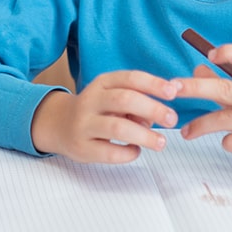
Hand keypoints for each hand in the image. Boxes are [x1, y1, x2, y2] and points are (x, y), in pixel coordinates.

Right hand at [31, 70, 179, 162]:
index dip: (153, 84)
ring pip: (118, 128)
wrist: (58, 125)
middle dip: (153, 109)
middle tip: (172, 119)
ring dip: (145, 136)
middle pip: (125, 100)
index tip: (174, 92)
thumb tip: (160, 115)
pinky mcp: (82, 148)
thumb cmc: (96, 110)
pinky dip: (129, 152)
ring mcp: (83, 125)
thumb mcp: (111, 96)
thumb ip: (135, 101)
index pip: (130, 78)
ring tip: (161, 143)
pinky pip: (110, 152)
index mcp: (101, 83)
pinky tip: (135, 150)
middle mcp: (90, 100)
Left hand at [176, 44, 231, 183]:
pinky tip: (228, 143)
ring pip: (225, 119)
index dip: (231, 53)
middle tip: (172, 88)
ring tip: (186, 132)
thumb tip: (198, 68)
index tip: (210, 54)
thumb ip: (226, 85)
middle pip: (227, 89)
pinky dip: (225, 142)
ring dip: (200, 125)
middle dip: (195, 87)